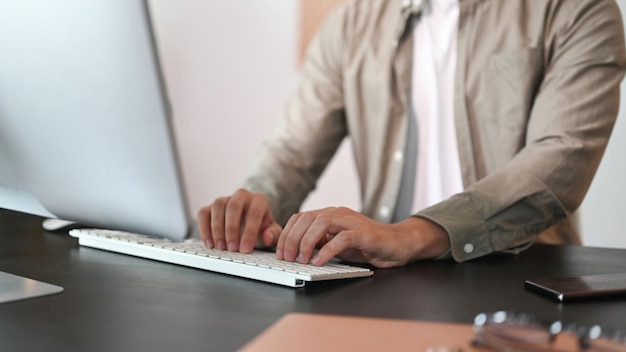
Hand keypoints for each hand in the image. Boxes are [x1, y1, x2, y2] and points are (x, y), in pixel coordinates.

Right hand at [197, 189, 281, 252]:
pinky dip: (204, 228)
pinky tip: (209, 243)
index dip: (249, 232)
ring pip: (217, 207)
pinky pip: (203, 213)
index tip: (246, 249)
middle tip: (232, 248)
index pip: (253, 213)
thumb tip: (268, 236)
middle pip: (233, 207)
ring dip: (217, 228)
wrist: (249, 221)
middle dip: (231, 229)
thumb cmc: (261, 227)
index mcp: (258, 200)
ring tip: (221, 247)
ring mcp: (224, 199)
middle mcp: (241, 196)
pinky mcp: (210, 207)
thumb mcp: (271, 231)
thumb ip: (273, 235)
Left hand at [275, 207, 449, 267]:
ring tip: (301, 260)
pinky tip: (319, 262)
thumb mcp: (337, 244)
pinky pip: (341, 239)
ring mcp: (351, 221)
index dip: (286, 234)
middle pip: (306, 219)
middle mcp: (338, 213)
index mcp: (329, 214)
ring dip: (306, 243)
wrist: (398, 243)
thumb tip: (296, 252)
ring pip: (321, 223)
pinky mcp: (363, 233)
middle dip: (292, 239)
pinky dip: (327, 251)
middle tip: (287, 258)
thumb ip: (319, 243)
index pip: (300, 217)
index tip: (280, 252)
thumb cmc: (367, 245)